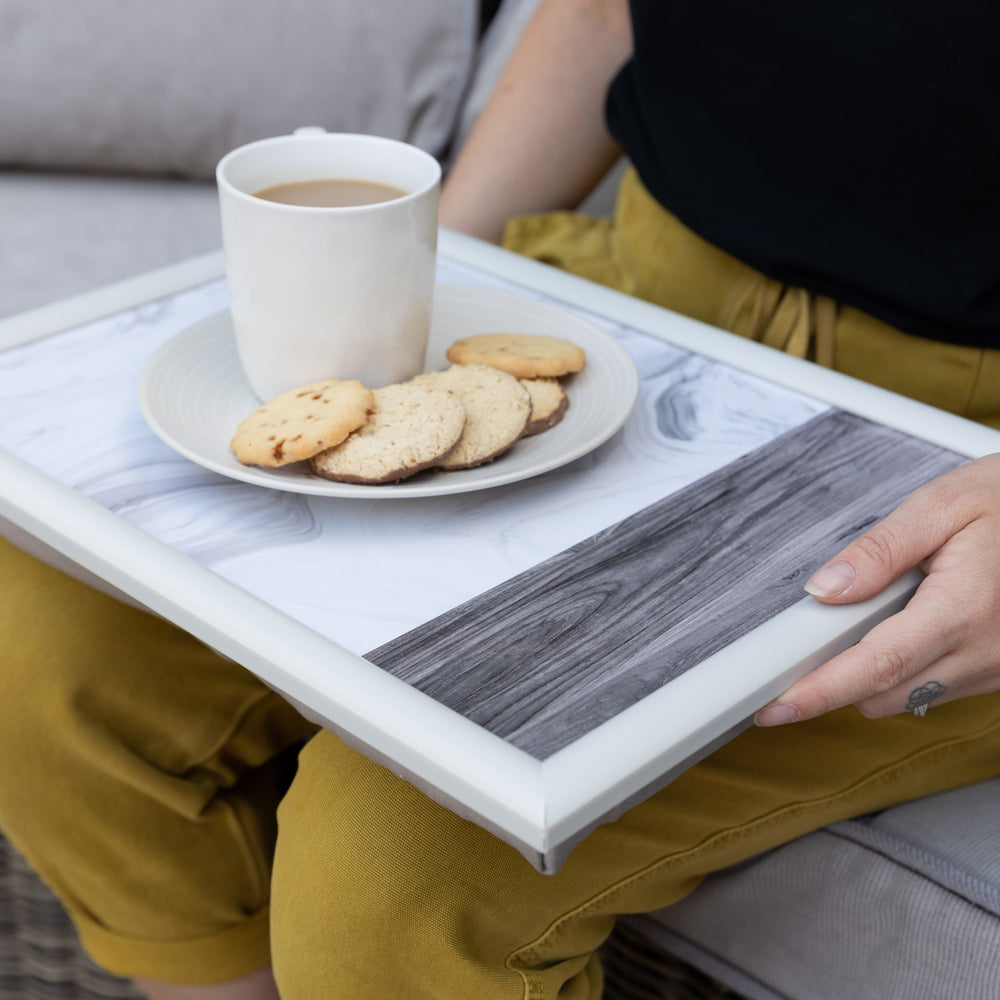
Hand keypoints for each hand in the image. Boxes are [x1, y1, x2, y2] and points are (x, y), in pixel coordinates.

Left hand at [754, 453, 999, 724]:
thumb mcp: (942, 505)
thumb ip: (878, 550)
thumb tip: (823, 589)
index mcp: (964, 608)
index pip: (874, 666)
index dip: (818, 691)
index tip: (773, 707)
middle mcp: (986, 652)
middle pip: (882, 693)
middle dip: (836, 678)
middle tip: (809, 638)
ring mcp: (998, 669)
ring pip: (907, 696)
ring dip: (874, 671)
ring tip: (883, 609)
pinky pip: (936, 688)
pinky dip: (907, 667)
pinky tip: (912, 623)